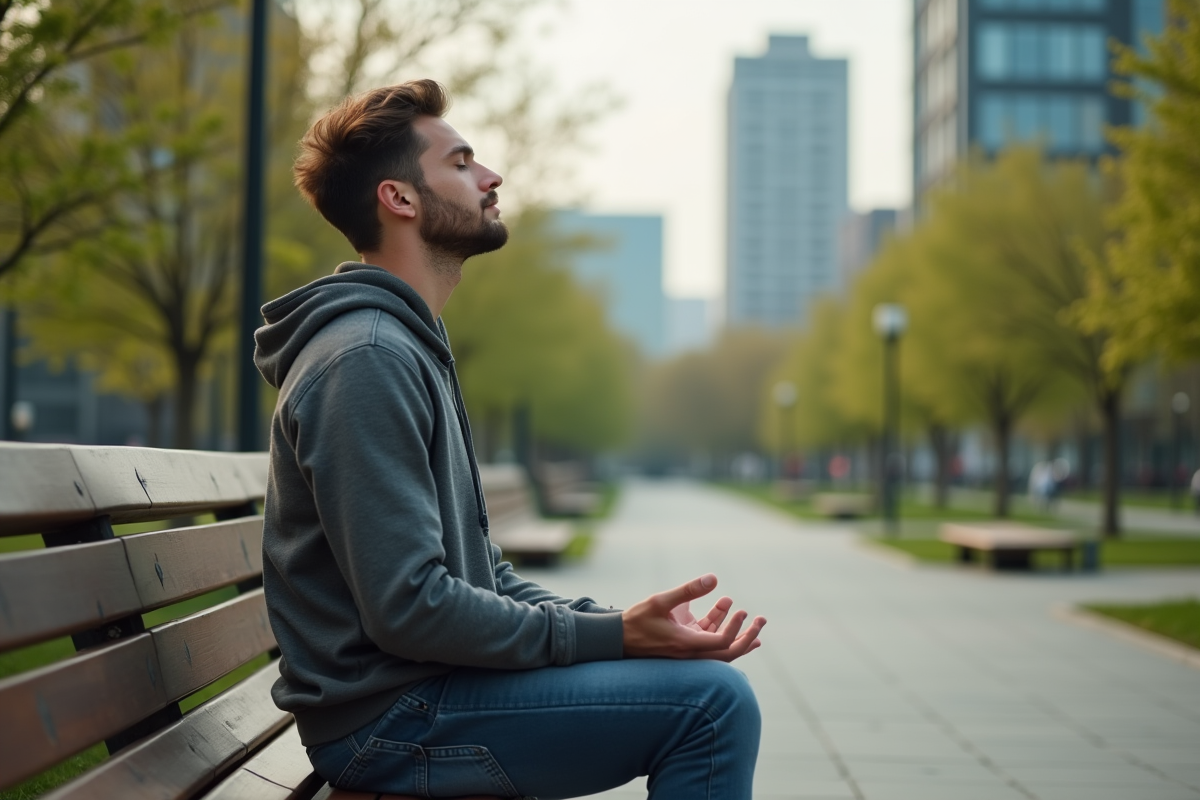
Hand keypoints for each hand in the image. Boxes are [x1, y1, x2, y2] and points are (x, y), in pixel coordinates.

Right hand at [621, 573, 765, 661]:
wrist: (618, 638)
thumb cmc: (637, 620)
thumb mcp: (661, 601)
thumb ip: (688, 590)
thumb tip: (714, 578)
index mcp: (687, 645)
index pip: (722, 643)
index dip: (736, 629)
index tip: (740, 610)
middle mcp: (691, 652)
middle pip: (728, 652)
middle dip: (747, 637)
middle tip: (761, 620)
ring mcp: (689, 648)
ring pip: (719, 646)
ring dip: (735, 630)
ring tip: (749, 615)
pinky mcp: (684, 642)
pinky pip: (707, 636)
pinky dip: (719, 624)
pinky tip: (724, 605)